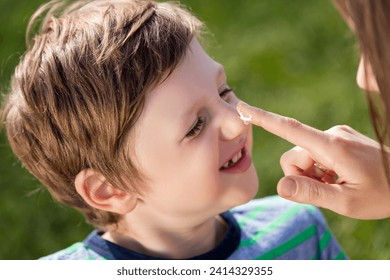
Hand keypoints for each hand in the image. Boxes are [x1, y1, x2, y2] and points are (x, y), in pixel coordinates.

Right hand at [237, 102, 389, 218]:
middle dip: (301, 174)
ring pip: (303, 155)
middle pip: (293, 154)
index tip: (242, 107)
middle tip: (327, 187)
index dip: (263, 118)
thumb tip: (281, 185)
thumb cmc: (383, 194)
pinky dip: (320, 168)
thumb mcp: (346, 202)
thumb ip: (311, 192)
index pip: (289, 128)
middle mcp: (331, 134)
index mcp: (332, 146)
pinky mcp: (338, 138)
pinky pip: (315, 153)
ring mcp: (336, 134)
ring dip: (312, 173)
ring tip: (337, 183)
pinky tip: (340, 176)